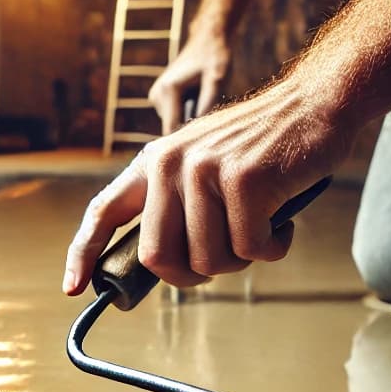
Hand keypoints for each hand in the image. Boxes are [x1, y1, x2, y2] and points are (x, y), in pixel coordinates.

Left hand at [63, 78, 351, 293]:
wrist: (315, 103)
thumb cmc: (262, 149)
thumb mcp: (202, 165)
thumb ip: (176, 206)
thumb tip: (158, 267)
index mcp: (153, 162)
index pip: (103, 211)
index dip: (83, 254)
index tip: (75, 288)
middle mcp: (170, 164)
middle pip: (160, 258)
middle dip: (192, 275)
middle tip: (224, 260)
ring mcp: (206, 170)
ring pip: (210, 260)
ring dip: (241, 260)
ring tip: (260, 227)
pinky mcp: (245, 180)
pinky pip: (251, 249)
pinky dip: (273, 247)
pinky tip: (282, 221)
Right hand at [148, 31, 230, 132]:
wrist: (208, 40)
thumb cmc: (216, 58)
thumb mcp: (218, 80)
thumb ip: (208, 104)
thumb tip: (200, 129)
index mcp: (168, 91)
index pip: (172, 129)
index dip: (188, 137)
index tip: (204, 136)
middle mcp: (157, 95)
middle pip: (174, 127)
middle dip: (191, 124)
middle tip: (209, 108)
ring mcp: (155, 97)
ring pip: (174, 123)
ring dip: (189, 117)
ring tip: (202, 98)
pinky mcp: (158, 98)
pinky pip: (173, 115)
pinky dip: (186, 111)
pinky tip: (196, 96)